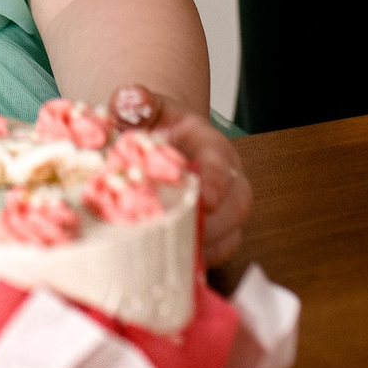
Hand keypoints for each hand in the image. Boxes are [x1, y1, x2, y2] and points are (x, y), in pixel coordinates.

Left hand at [110, 86, 248, 267]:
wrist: (157, 142)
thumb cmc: (152, 126)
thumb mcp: (142, 107)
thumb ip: (136, 102)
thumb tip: (130, 101)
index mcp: (209, 144)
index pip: (221, 162)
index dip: (217, 181)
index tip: (207, 200)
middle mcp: (226, 177)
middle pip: (237, 203)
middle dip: (216, 224)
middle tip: (185, 236)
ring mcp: (224, 206)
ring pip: (233, 231)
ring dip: (209, 247)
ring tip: (176, 255)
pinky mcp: (215, 230)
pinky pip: (220, 251)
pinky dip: (203, 260)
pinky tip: (176, 265)